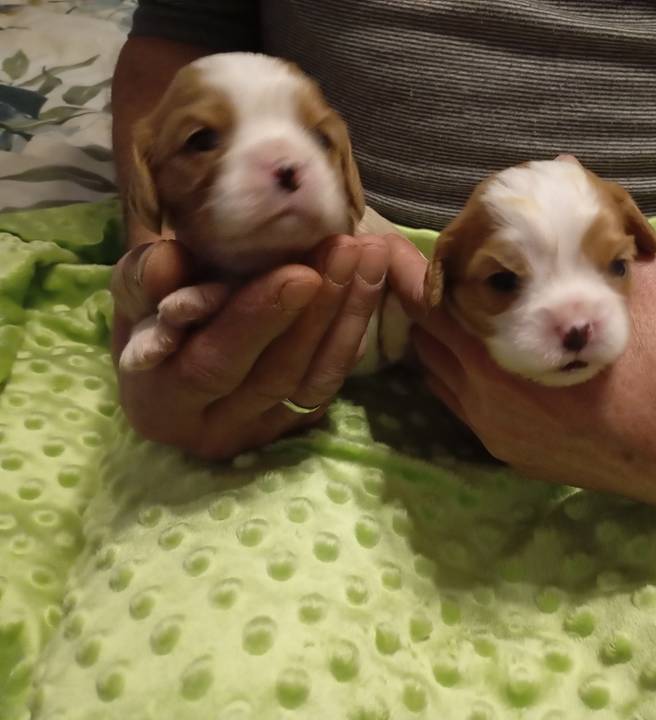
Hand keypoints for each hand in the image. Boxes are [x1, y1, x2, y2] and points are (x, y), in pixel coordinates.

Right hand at [110, 234, 389, 458]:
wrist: (171, 351)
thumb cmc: (149, 317)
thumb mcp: (134, 295)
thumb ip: (145, 280)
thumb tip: (167, 260)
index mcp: (160, 404)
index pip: (214, 364)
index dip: (257, 320)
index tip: (299, 273)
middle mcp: (215, 430)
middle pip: (276, 374)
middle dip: (317, 309)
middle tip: (345, 250)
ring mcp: (262, 430)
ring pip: (315, 378)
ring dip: (347, 311)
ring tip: (367, 253)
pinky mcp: (297, 420)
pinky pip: (333, 377)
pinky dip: (353, 328)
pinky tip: (370, 281)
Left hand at [386, 235, 655, 520]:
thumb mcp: (639, 289)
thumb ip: (589, 234)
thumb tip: (566, 176)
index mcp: (509, 359)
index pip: (431, 304)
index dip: (415, 269)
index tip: (408, 245)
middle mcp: (489, 405)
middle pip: (427, 339)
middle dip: (429, 300)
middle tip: (441, 268)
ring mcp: (499, 437)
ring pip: (441, 375)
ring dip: (444, 337)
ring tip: (464, 304)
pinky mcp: (513, 457)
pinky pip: (463, 405)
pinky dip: (463, 371)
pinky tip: (493, 348)